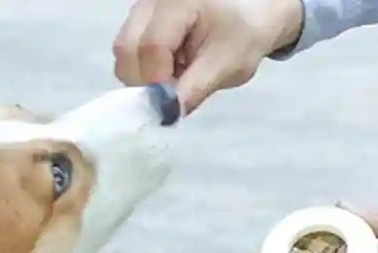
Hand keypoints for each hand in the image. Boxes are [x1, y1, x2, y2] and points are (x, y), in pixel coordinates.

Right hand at [113, 0, 303, 113]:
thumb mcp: (226, 65)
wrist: (253, 10)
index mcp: (177, 1)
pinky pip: (130, 48)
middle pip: (125, 48)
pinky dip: (146, 66)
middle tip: (174, 92)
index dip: (157, 83)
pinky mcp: (142, 17)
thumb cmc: (244, 34)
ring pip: (123, 50)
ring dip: (144, 75)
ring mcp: (143, 6)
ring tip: (177, 76)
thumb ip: (193, 90)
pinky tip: (172, 66)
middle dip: (144, 81)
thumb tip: (164, 115)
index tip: (173, 103)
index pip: (150, 47)